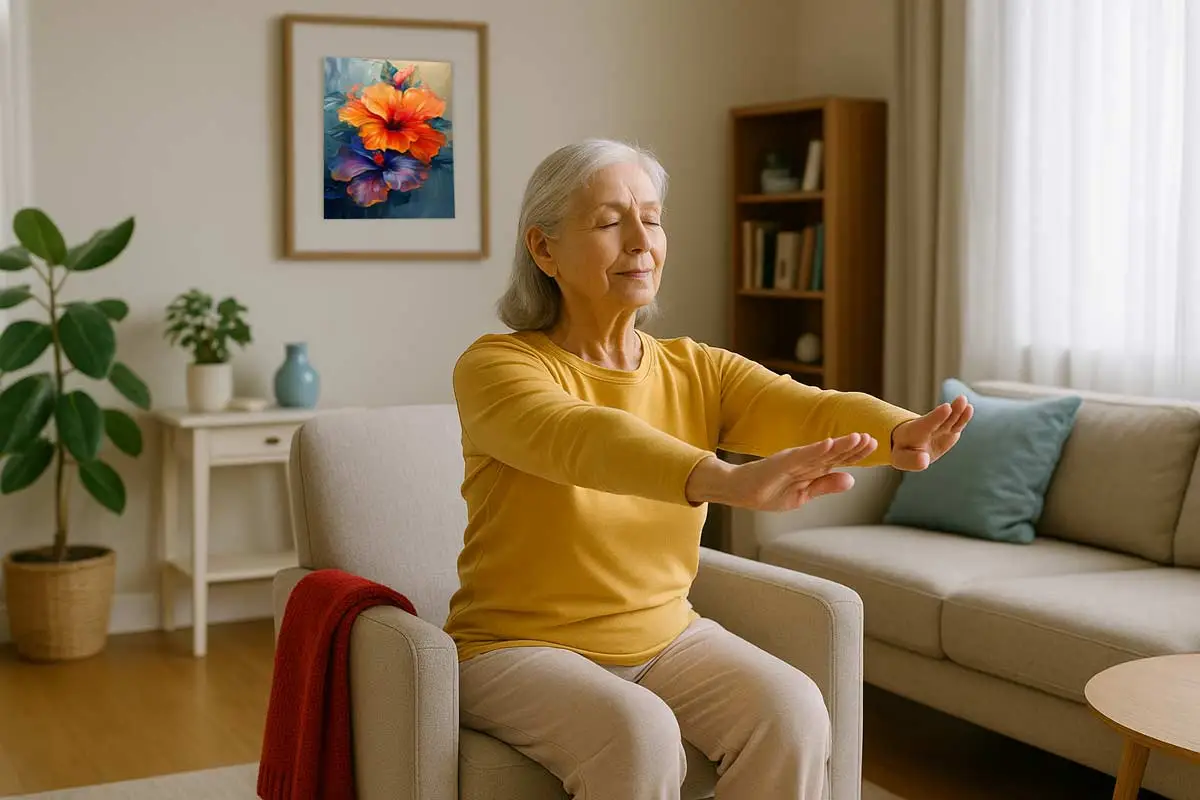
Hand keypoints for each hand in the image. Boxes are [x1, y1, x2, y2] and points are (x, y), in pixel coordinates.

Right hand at [685, 433, 877, 510]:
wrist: (738, 491)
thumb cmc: (768, 492)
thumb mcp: (802, 495)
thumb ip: (825, 486)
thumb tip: (851, 480)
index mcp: (810, 469)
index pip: (837, 460)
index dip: (855, 454)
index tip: (874, 446)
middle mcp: (804, 461)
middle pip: (832, 453)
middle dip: (853, 447)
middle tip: (873, 438)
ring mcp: (792, 461)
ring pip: (820, 452)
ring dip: (839, 445)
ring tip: (857, 438)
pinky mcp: (780, 463)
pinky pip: (800, 456)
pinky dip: (814, 450)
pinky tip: (827, 443)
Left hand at [890, 394, 973, 470]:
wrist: (910, 446)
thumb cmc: (904, 452)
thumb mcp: (901, 459)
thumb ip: (912, 461)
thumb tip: (924, 460)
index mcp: (913, 433)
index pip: (926, 424)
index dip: (937, 417)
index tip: (947, 407)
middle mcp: (928, 428)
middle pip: (940, 420)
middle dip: (949, 411)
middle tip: (961, 399)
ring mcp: (940, 429)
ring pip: (950, 420)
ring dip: (958, 411)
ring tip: (964, 400)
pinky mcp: (950, 432)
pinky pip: (957, 425)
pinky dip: (963, 418)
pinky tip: (968, 409)